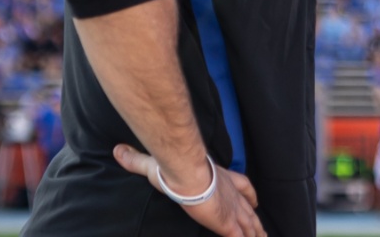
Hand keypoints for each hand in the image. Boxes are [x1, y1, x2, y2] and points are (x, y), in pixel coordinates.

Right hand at [115, 144, 265, 236]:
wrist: (185, 173)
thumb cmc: (174, 168)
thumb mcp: (155, 165)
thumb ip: (137, 160)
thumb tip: (118, 151)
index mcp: (221, 178)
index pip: (242, 186)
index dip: (249, 194)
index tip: (254, 200)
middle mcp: (230, 194)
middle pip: (249, 209)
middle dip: (255, 220)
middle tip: (261, 229)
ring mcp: (231, 210)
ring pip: (250, 225)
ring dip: (257, 233)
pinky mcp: (227, 224)